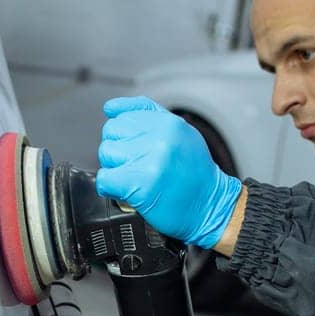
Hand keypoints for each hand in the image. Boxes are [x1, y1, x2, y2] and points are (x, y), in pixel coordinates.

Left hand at [96, 96, 241, 249]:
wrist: (210, 207)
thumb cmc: (195, 175)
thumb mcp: (181, 133)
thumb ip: (147, 116)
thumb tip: (111, 108)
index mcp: (168, 123)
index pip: (122, 116)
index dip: (124, 135)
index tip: (135, 149)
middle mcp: (159, 138)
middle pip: (111, 133)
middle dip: (118, 151)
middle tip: (137, 166)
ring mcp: (150, 161)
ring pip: (106, 154)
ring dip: (115, 170)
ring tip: (135, 178)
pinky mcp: (140, 185)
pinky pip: (104, 179)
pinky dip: (110, 188)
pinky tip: (126, 191)